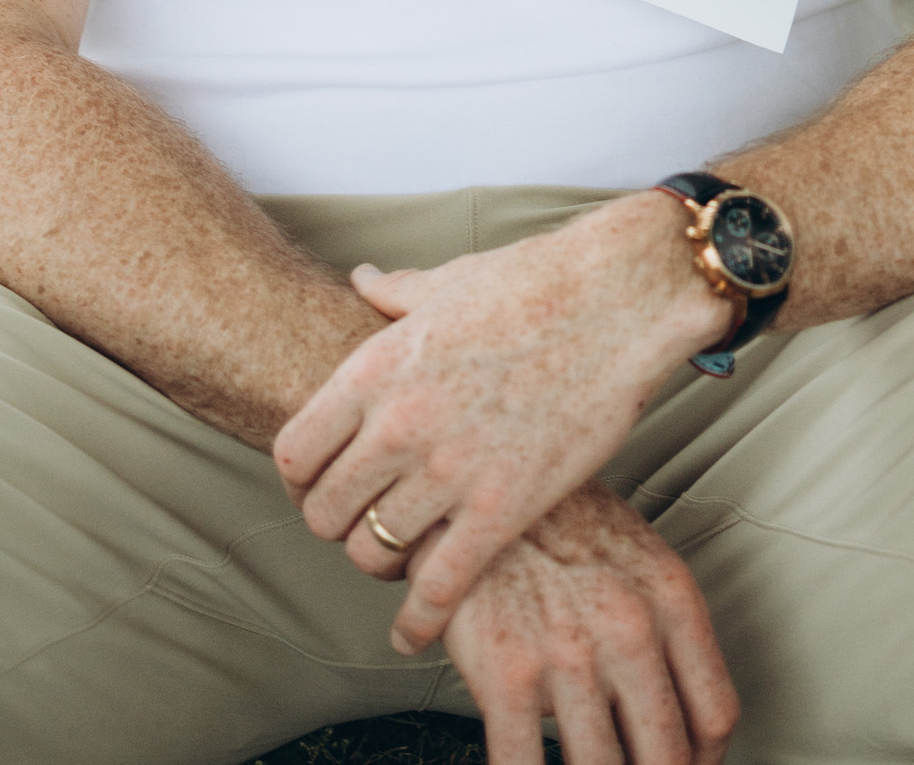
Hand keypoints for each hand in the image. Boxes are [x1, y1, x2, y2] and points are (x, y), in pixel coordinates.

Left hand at [272, 197, 729, 651]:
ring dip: (379, 564)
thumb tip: (364, 280)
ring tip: (397, 561)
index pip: (295, 454)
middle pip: (324, 513)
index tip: (319, 488)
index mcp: (377, 368)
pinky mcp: (500, 508)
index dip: (300, 482)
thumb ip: (395, 293)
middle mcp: (399, 423)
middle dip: (336, 527)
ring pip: (372, 552)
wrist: (618, 298)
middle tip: (361, 525)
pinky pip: (437, 588)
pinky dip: (418, 621)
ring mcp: (448, 470)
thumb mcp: (448, 282)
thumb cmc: (536, 281)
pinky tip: (412, 633)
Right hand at [439, 484, 737, 764]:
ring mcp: (569, 654)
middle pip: (667, 757)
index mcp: (669, 599)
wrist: (479, 477)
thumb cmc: (557, 520)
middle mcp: (629, 627)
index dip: (704, 764)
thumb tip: (674, 712)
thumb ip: (662, 630)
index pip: (715, 715)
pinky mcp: (505, 674)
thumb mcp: (634, 557)